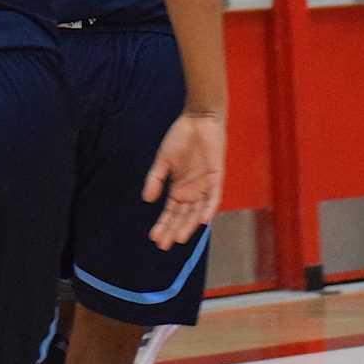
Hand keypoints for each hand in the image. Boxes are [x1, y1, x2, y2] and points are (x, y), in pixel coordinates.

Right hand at [142, 110, 224, 250]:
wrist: (198, 119)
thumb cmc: (180, 137)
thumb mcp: (163, 160)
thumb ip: (155, 179)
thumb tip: (147, 199)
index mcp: (179, 189)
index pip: (170, 213)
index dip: (163, 225)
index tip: (153, 238)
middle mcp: (192, 192)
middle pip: (182, 216)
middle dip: (173, 230)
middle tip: (163, 245)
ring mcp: (204, 186)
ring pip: (197, 212)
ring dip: (189, 225)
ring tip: (179, 238)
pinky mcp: (216, 178)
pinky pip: (213, 197)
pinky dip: (208, 209)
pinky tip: (202, 220)